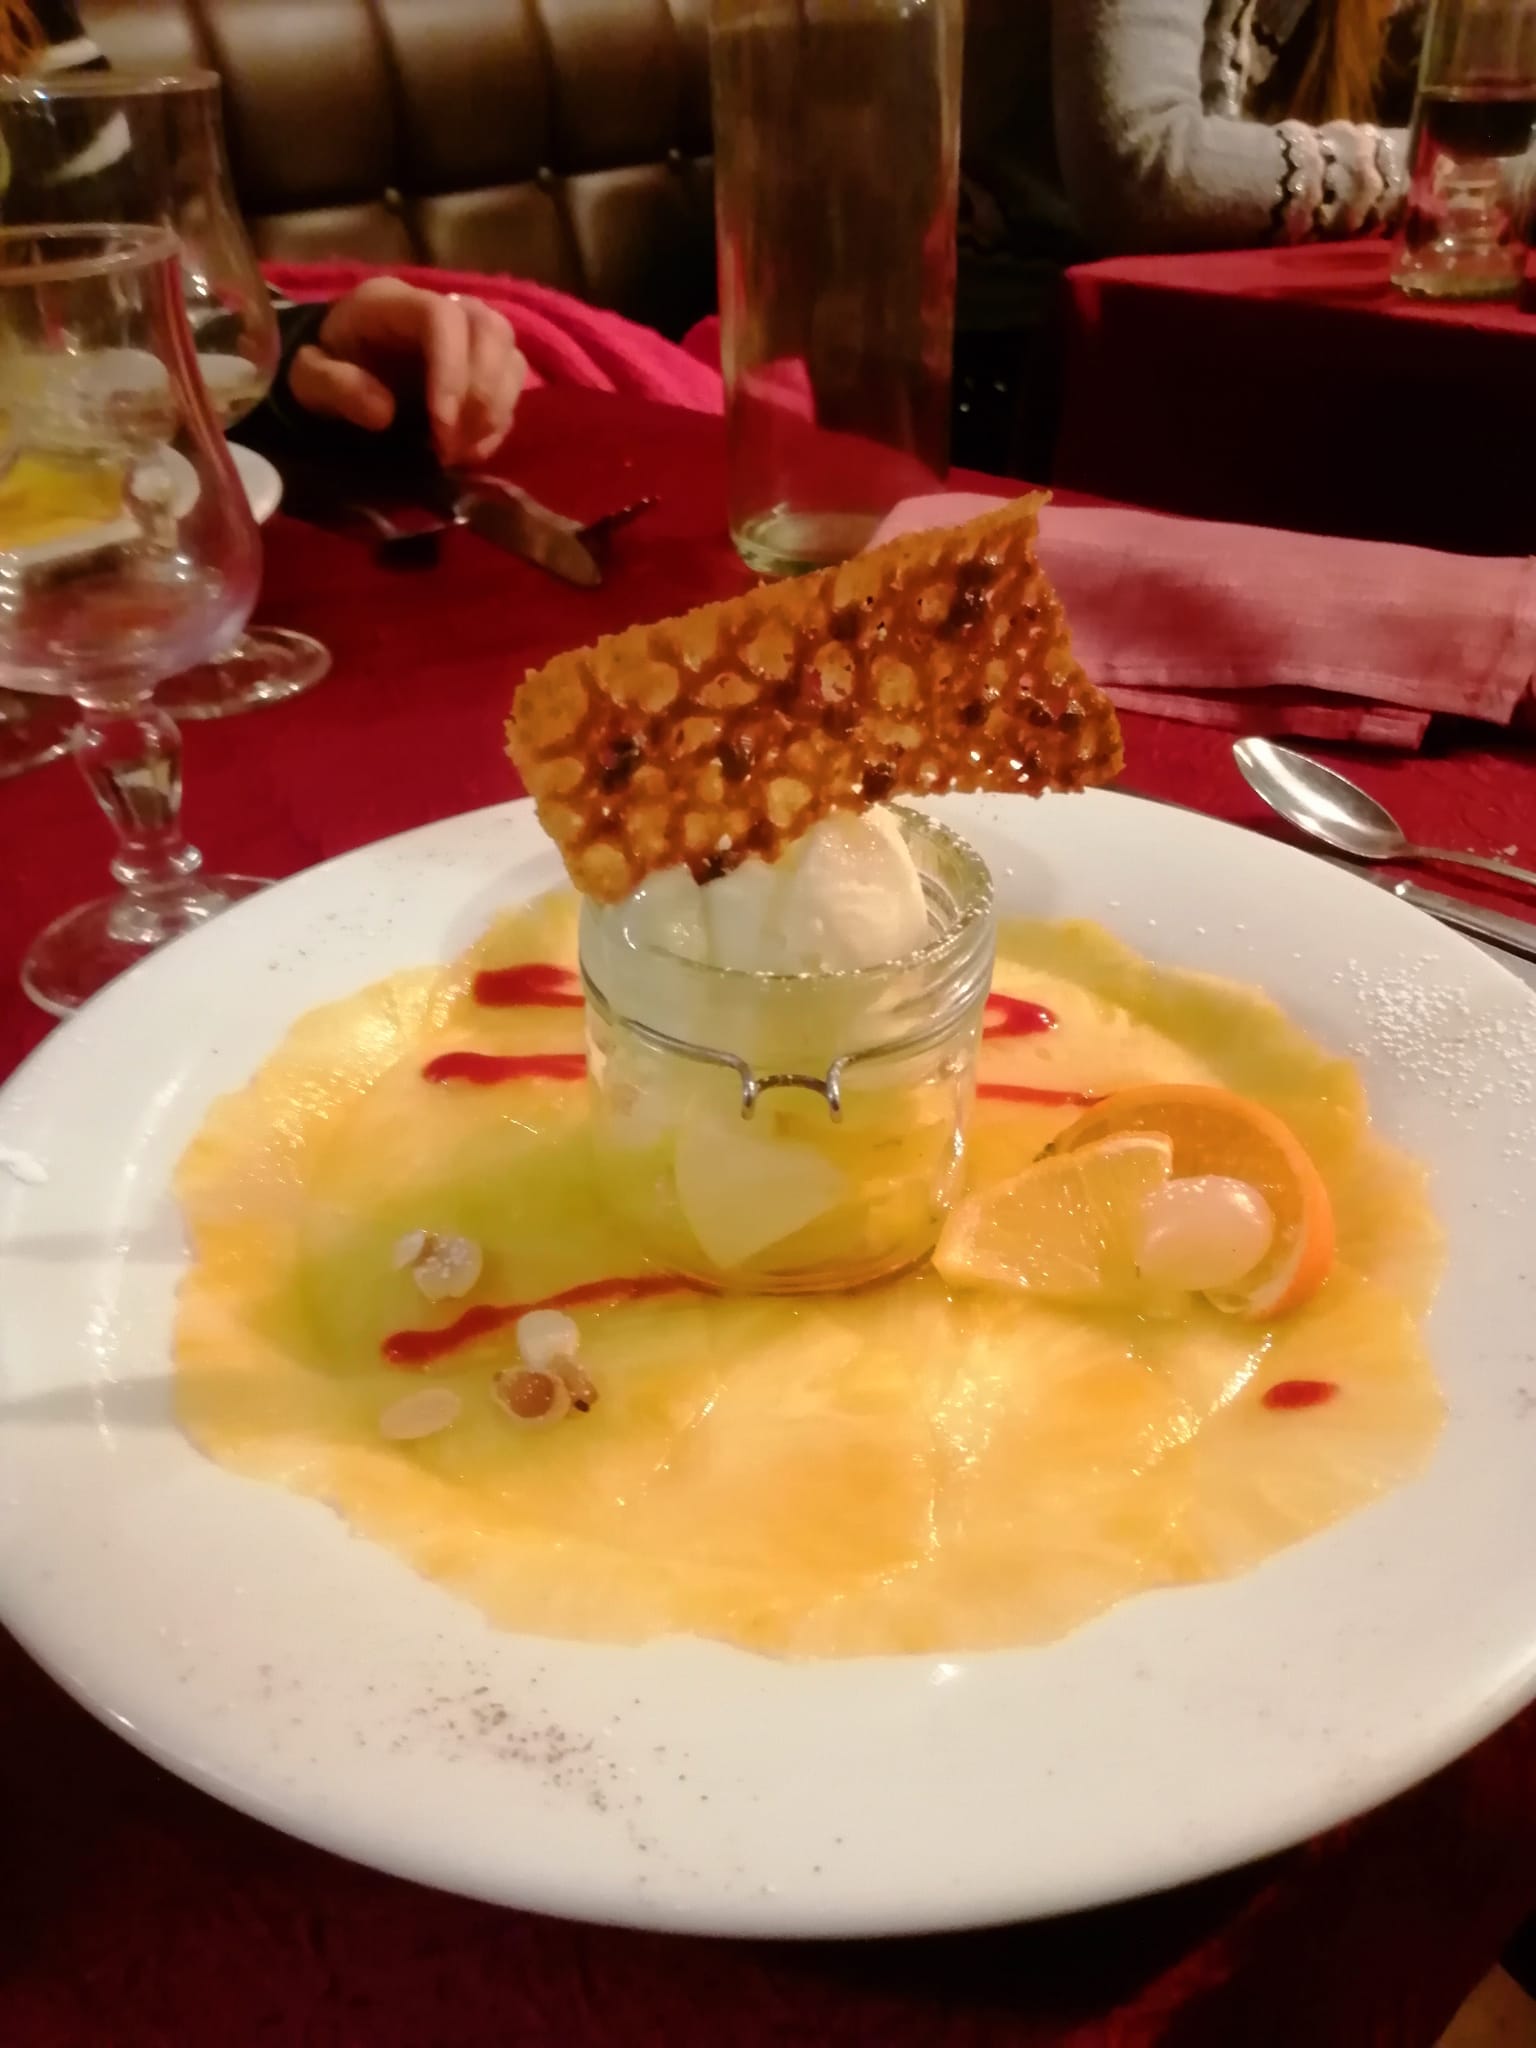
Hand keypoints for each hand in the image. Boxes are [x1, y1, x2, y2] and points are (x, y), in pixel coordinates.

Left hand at [286, 278, 527, 465]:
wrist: (336, 365)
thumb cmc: (323, 366)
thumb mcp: (306, 378)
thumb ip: (334, 386)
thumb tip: (384, 412)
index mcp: (392, 302)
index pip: (442, 318)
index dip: (452, 371)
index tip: (442, 425)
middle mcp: (439, 306)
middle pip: (491, 329)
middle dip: (482, 394)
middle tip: (453, 445)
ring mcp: (468, 332)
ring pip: (510, 355)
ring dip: (495, 410)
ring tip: (461, 451)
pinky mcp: (483, 360)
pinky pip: (513, 384)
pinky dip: (499, 421)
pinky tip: (470, 448)